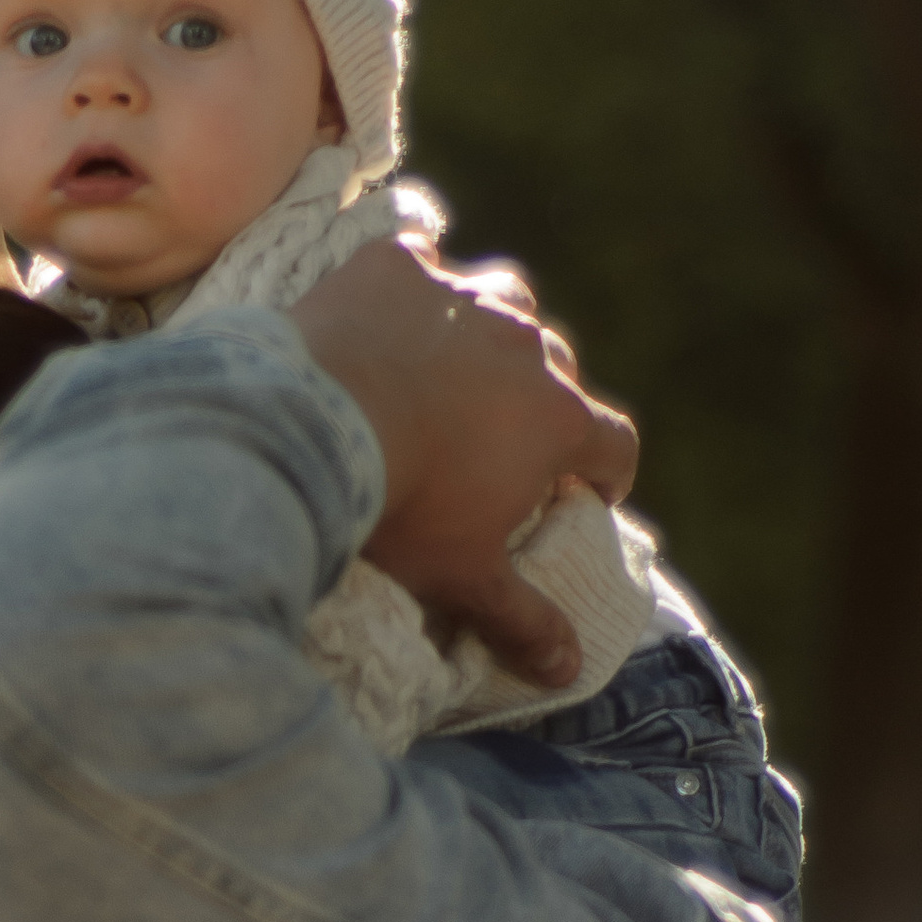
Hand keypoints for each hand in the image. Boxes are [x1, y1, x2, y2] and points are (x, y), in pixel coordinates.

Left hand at [288, 238, 637, 688]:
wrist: (308, 425)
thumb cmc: (397, 507)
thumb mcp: (460, 577)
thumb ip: (521, 620)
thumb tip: (568, 670)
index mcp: (555, 416)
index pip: (613, 443)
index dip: (606, 472)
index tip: (586, 492)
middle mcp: (527, 342)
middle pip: (559, 368)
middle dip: (542, 401)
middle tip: (502, 438)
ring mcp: (463, 294)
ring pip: (504, 300)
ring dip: (491, 329)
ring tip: (454, 362)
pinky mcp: (398, 264)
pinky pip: (421, 251)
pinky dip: (412, 274)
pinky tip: (389, 293)